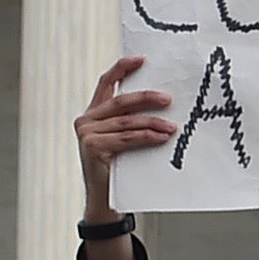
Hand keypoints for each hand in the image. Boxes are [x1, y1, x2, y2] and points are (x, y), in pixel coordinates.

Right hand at [76, 59, 172, 211]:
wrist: (105, 200)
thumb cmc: (118, 168)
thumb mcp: (122, 139)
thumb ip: (130, 121)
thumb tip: (161, 103)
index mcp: (93, 113)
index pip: (106, 82)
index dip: (122, 68)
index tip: (142, 59)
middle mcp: (86, 120)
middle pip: (120, 101)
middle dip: (146, 97)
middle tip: (168, 99)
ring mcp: (87, 133)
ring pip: (126, 121)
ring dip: (152, 122)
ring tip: (172, 126)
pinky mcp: (92, 147)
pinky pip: (126, 138)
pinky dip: (147, 137)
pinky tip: (161, 137)